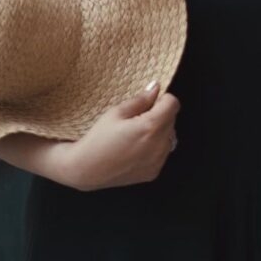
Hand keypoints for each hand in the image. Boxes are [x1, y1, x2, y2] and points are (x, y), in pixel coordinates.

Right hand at [64, 81, 180, 191]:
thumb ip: (141, 99)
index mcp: (151, 127)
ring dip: (159, 131)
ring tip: (136, 133)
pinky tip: (136, 147)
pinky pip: (162, 153)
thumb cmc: (99, 139)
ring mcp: (158, 161)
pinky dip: (155, 147)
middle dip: (160, 114)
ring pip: (169, 136)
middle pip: (172, 120)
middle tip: (138, 117)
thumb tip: (155, 89)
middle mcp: (159, 145)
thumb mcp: (117, 112)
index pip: (173, 104)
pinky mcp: (154, 172)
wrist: (87, 169)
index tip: (152, 100)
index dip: (163, 98)